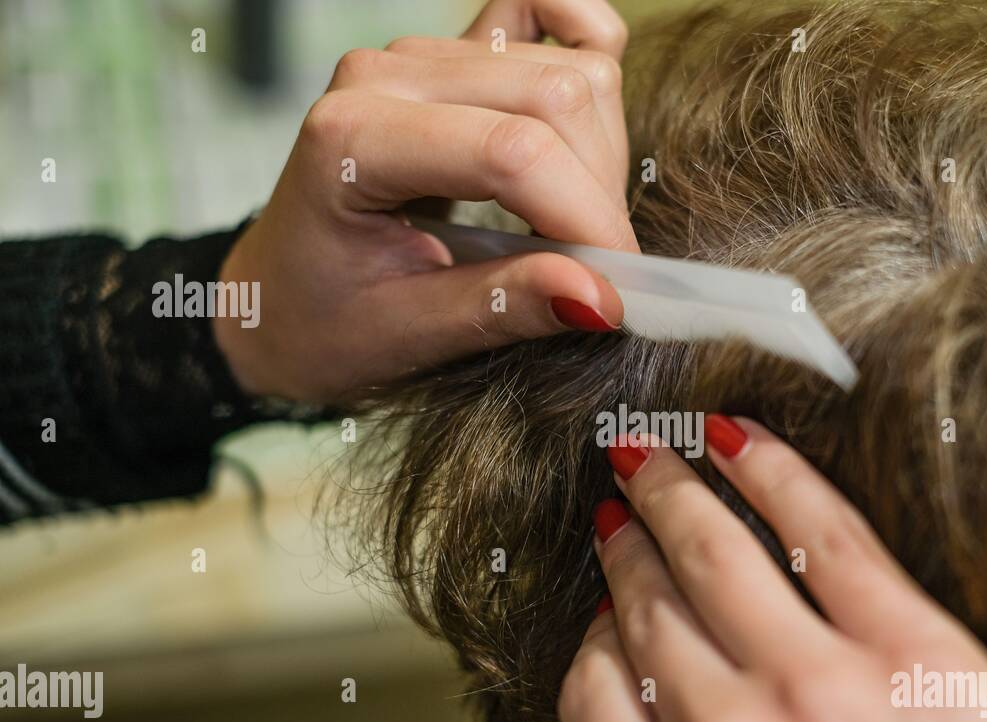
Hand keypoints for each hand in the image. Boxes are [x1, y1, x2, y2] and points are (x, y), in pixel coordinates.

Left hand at [217, 0, 635, 402]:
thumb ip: (503, 309)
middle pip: (554, 97)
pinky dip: (586, 50)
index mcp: (353, 140)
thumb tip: (602, 298)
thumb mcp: (406, 335)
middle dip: (597, 192)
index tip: (619, 286)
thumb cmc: (321, 320)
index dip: (586, 217)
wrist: (277, 295)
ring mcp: (420, 55)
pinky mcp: (451, 56)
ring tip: (570, 226)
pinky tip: (584, 124)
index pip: (510, 151)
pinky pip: (544, 14)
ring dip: (599, 153)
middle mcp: (386, 74)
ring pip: (568, 69)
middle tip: (595, 271)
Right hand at [561, 417, 986, 721]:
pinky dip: (768, 470)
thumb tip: (652, 707)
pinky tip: (737, 438)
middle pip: (648, 612)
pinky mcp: (914, 647)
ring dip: (670, 491)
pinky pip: (819, 531)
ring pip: (712, 556)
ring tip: (652, 457)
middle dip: (624, 543)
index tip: (608, 606)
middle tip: (615, 497)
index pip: (594, 691)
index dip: (597, 633)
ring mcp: (819, 689)